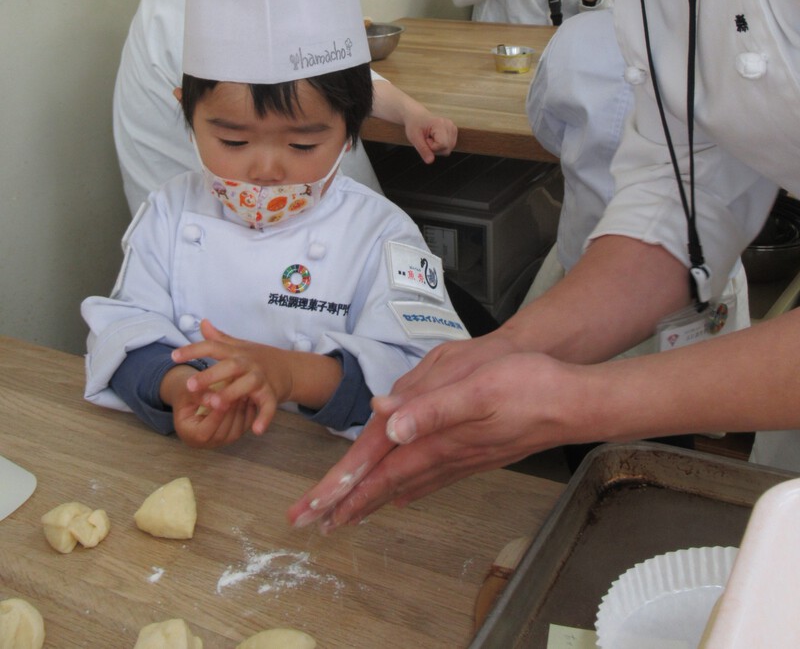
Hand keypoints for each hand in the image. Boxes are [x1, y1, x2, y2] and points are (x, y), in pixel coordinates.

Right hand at [166, 368, 259, 448]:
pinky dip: (247, 415)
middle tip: (240, 395)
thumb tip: (213, 400)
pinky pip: (242, 428)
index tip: (225, 401)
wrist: (192, 393)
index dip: (215, 417)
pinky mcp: (230, 434)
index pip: (203, 432)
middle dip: (231, 414)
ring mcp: (219, 440)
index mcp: (188, 434)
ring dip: (241, 413)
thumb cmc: (187, 392)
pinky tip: (248, 398)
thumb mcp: (187, 391)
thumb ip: (199, 396)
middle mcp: (204, 442)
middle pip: (221, 434)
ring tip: (244, 394)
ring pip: (234, 433)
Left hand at [171, 319, 291, 437]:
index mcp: (237, 352)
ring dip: (231, 393)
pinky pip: (268, 406)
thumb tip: (202, 323)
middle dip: (210, 375)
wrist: (290, 368)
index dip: (194, 350)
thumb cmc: (258, 358)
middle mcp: (249, 363)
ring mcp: (261, 379)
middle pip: (230, 366)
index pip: (213, 347)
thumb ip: (219, 338)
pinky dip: (263, 417)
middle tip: (190, 384)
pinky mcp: (272, 394)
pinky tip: (255, 430)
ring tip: (214, 404)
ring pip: (247, 385)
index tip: (173, 356)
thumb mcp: (239, 346)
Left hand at [289, 351, 588, 528]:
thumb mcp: (477, 386)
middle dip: (347, 502)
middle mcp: (446, 454)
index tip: (313, 509)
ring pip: (406, 484)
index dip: (344, 487)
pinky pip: (431, 478)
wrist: (575, 401)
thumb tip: (388, 419)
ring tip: (347, 515)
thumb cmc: (529, 386)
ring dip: (373, 499)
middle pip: (386, 483)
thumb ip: (431, 406)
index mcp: (438, 437)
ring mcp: (463, 457)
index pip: (380, 468)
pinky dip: (408, 488)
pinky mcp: (477, 453)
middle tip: (313, 523)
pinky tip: (404, 494)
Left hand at [404, 111, 457, 162]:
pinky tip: (435, 138)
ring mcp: (453, 128)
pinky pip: (449, 147)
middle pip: (447, 149)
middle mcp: (450, 125)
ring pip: (448, 150)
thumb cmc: (414, 125)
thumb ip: (423, 150)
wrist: (417, 116)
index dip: (431, 147)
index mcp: (440, 124)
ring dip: (438, 148)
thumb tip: (430, 162)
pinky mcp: (453, 132)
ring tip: (430, 138)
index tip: (425, 139)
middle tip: (426, 139)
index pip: (442, 145)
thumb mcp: (414, 138)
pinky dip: (441, 146)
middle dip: (434, 149)